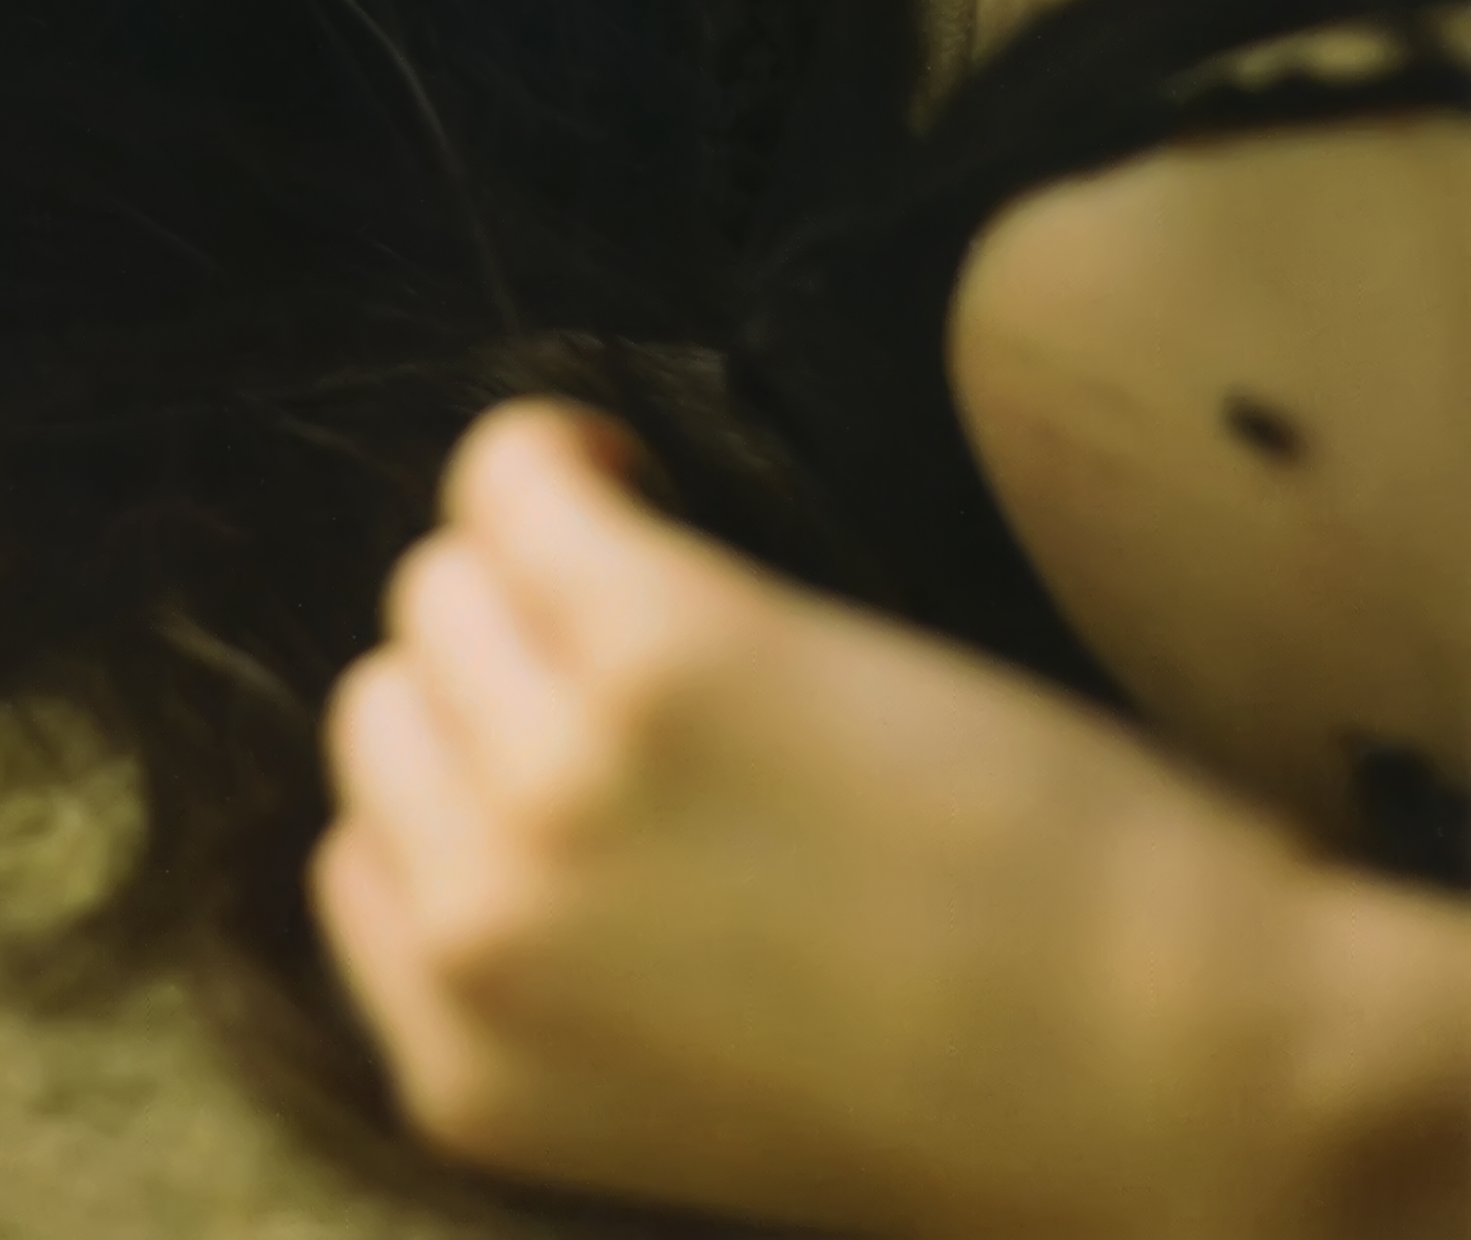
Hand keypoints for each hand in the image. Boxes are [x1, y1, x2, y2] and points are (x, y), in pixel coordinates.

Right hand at [315, 401, 1448, 1239]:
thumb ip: (565, 972)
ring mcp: (554, 783)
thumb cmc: (990, 1086)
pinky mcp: (659, 649)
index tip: (551, 739)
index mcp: (471, 1070)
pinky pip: (515, 480)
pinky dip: (557, 454)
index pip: (358, 854)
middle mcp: (478, 931)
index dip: (467, 779)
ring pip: (443, 586)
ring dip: (532, 564)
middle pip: (390, 701)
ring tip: (652, 567)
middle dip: (494, 668)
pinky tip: (633, 467)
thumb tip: (503, 783)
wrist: (1188, 1079)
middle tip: (622, 653)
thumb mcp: (697, 1090)